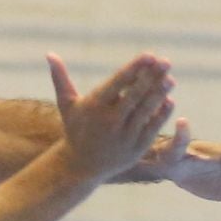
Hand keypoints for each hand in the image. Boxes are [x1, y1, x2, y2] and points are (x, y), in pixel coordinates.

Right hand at [47, 53, 175, 180]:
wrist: (80, 167)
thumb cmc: (75, 129)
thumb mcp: (67, 105)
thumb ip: (61, 78)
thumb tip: (49, 53)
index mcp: (95, 106)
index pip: (119, 82)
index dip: (136, 68)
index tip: (149, 55)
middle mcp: (110, 121)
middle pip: (135, 95)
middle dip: (152, 77)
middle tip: (166, 61)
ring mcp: (124, 136)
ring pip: (146, 110)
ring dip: (160, 93)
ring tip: (170, 79)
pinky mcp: (135, 148)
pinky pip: (152, 128)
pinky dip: (161, 114)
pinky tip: (169, 100)